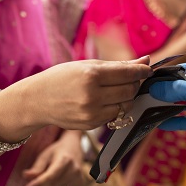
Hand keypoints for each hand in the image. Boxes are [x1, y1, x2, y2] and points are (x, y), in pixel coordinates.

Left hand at [22, 131, 87, 185]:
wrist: (74, 148)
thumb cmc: (57, 151)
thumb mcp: (45, 155)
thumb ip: (36, 167)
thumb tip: (25, 176)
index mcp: (64, 159)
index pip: (49, 176)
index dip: (37, 184)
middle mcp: (74, 169)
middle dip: (42, 185)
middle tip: (40, 177)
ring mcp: (79, 177)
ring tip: (51, 176)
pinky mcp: (81, 183)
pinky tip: (59, 180)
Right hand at [33, 57, 151, 129]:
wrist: (37, 100)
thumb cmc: (62, 78)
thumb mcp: (87, 65)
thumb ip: (118, 65)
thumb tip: (145, 60)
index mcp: (91, 75)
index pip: (128, 74)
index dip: (141, 71)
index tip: (147, 68)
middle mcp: (92, 95)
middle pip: (129, 90)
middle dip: (134, 84)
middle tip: (129, 79)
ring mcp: (92, 113)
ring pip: (125, 105)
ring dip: (126, 97)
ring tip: (116, 90)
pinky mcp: (91, 125)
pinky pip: (114, 116)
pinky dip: (115, 107)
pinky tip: (105, 101)